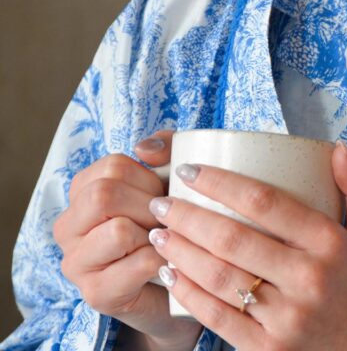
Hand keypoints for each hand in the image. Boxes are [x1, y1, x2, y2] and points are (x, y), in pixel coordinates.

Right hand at [53, 130, 202, 350]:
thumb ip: (165, 150)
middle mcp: (68, 227)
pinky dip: (164, 260)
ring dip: (156, 235)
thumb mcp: (172, 179)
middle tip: (167, 221)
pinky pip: (137, 263)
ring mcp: (76, 263)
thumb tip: (145, 148)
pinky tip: (168, 264)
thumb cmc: (171, 226)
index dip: (150, 178)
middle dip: (149, 206)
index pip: (113, 166)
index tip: (163, 195)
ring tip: (165, 243)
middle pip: (105, 195)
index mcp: (82, 193)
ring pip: (118, 231)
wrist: (182, 284)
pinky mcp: (96, 293)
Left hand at [148, 141, 346, 350]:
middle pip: (233, 239)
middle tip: (162, 203)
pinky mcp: (268, 347)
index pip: (266, 202)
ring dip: (180, 252)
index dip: (221, 183)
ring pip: (219, 277)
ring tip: (159, 234)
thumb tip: (337, 148)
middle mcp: (308, 277)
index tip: (191, 170)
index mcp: (330, 243)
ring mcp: (287, 316)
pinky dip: (188, 293)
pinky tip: (171, 274)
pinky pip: (217, 316)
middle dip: (187, 217)